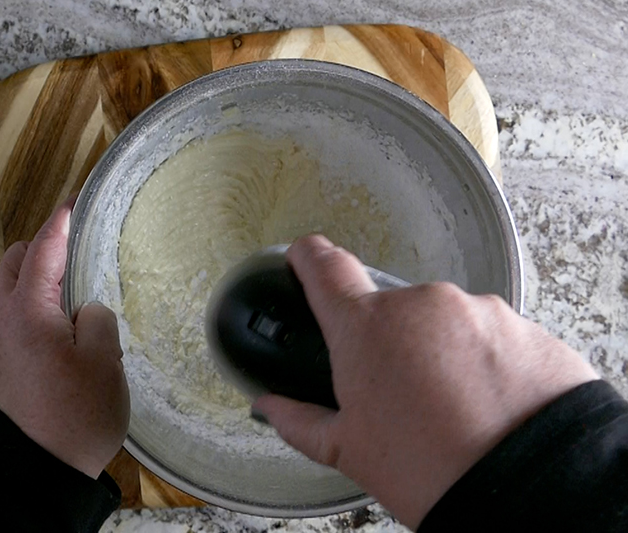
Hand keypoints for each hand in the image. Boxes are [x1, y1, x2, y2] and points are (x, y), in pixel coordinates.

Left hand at [0, 198, 129, 479]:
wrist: (45, 468)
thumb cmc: (78, 412)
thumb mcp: (104, 358)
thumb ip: (96, 318)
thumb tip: (84, 310)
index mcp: (28, 312)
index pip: (42, 251)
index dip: (59, 223)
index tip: (74, 202)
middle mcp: (4, 320)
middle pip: (15, 263)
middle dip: (42, 246)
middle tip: (78, 246)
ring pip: (11, 289)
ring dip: (36, 275)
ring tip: (73, 282)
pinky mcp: (4, 362)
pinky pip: (14, 314)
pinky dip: (33, 300)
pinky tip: (61, 316)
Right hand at [253, 235, 597, 528]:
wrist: (529, 488)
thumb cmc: (431, 469)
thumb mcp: (349, 450)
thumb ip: (299, 419)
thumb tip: (270, 407)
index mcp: (366, 327)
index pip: (324, 266)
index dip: (309, 259)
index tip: (306, 260)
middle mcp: (420, 304)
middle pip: (391, 309)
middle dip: (390, 342)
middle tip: (400, 393)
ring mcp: (476, 309)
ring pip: (443, 324)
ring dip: (441, 353)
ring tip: (452, 407)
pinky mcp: (523, 325)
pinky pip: (491, 336)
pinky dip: (485, 362)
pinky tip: (488, 403)